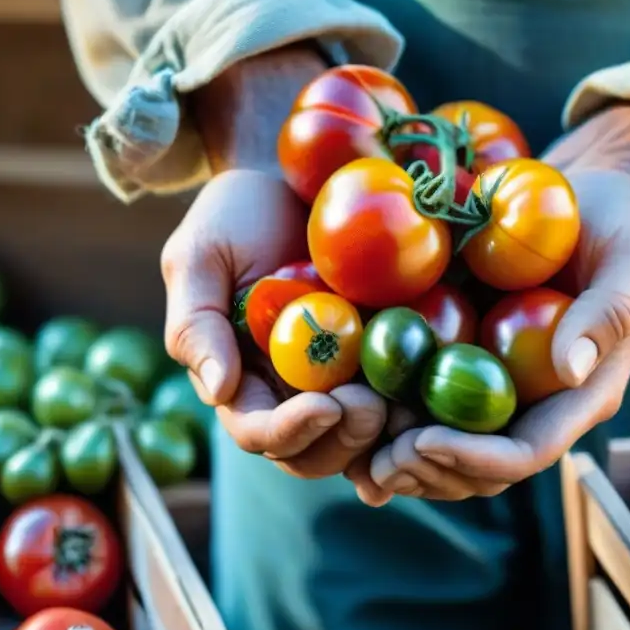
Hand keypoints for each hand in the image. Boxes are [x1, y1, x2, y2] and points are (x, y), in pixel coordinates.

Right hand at [162, 169, 387, 478]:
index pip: (259, 430)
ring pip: (360, 438)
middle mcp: (290, 390)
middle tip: (370, 405)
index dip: (290, 431)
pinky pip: (402, 394)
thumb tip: (217, 390)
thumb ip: (195, 323)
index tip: (324, 406)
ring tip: (401, 399)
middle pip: (314, 451)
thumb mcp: (198, 256)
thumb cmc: (235, 214)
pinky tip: (434, 391)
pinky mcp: (384, 353)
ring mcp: (341, 376)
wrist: (292, 178)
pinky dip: (417, 406)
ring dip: (382, 433)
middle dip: (342, 440)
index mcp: (241, 378)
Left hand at [360, 107, 629, 500]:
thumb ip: (610, 313)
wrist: (582, 193)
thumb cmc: (618, 222)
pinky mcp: (462, 355)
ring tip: (355, 445)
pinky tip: (346, 413)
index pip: (529, 450)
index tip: (423, 442)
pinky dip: (386, 416)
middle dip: (429, 471)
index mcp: (580, 392)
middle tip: (377, 458)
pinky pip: (422, 400)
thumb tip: (570, 370)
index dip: (476, 459)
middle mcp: (534, 400)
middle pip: (481, 468)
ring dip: (401, 458)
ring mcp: (496, 381)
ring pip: (446, 448)